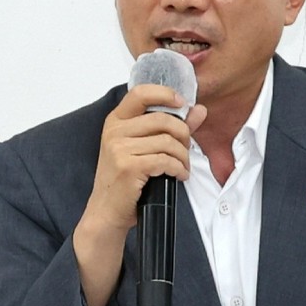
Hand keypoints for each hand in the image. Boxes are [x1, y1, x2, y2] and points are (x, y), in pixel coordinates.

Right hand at [72, 86, 205, 305]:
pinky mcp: (128, 166)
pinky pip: (165, 160)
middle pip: (163, 119)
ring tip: (182, 167)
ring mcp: (119, 148)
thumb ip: (171, 128)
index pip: (140, 93)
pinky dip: (178, 168)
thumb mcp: (142, 149)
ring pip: (167, 142)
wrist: (106, 212)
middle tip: (186, 150)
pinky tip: (178, 175)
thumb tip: (199, 110)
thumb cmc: (124, 181)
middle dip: (183, 135)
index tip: (182, 104)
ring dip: (183, 157)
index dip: (165, 94)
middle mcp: (115, 131)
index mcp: (116, 121)